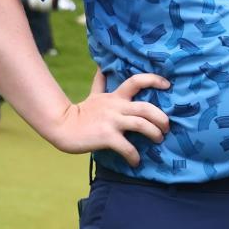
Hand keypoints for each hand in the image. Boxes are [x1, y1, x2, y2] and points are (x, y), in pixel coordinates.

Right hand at [43, 70, 170, 167]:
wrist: (61, 127)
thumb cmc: (80, 113)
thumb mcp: (93, 95)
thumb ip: (100, 83)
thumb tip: (101, 67)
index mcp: (115, 97)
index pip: (136, 81)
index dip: (154, 80)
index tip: (167, 84)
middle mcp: (116, 107)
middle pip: (146, 108)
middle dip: (161, 117)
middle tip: (166, 126)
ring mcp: (112, 121)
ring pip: (141, 124)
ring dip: (154, 133)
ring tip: (158, 140)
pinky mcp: (106, 137)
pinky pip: (126, 147)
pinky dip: (134, 155)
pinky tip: (136, 161)